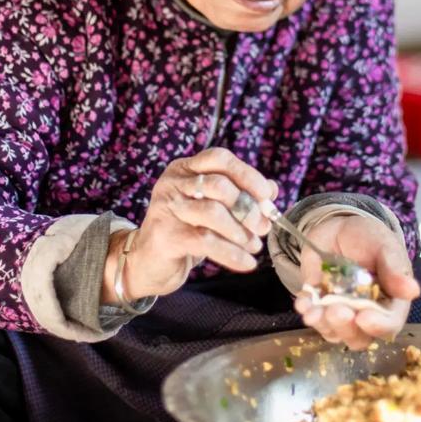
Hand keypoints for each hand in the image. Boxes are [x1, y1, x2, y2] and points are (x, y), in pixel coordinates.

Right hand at [101, 148, 276, 302]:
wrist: (149, 262)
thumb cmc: (186, 230)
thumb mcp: (212, 208)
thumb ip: (239, 195)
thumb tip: (272, 190)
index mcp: (185, 169)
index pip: (219, 158)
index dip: (246, 174)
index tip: (266, 195)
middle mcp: (173, 183)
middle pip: (218, 185)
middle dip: (247, 207)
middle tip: (262, 227)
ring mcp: (167, 208)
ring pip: (213, 213)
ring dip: (241, 232)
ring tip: (254, 246)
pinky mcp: (166, 236)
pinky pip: (206, 241)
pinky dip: (232, 254)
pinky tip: (247, 263)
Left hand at [293, 213, 419, 350]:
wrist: (340, 227)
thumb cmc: (370, 238)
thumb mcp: (384, 246)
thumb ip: (395, 268)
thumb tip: (413, 291)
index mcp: (390, 303)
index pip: (389, 324)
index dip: (379, 326)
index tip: (365, 318)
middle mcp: (367, 315)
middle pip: (359, 336)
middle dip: (346, 328)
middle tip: (336, 311)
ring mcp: (342, 313)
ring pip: (333, 332)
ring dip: (323, 324)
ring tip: (313, 311)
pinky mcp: (319, 306)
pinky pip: (313, 316)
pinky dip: (307, 311)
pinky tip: (303, 303)